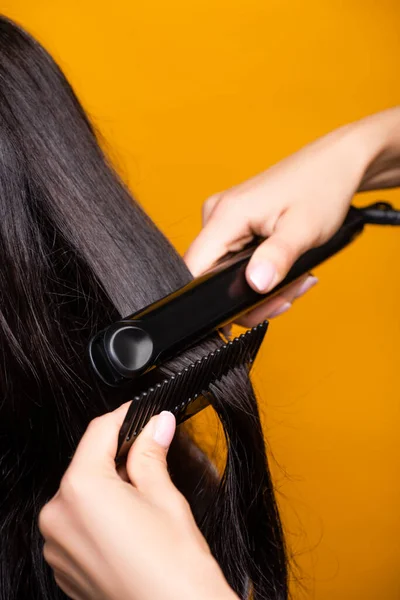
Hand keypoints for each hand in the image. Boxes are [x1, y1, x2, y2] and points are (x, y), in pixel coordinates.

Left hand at [39, 406, 236, 599]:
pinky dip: (99, 515)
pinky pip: (77, 524)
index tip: (142, 414)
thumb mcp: (164, 496)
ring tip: (143, 497)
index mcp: (81, 490)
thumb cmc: (174, 568)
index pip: (98, 432)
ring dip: (108, 486)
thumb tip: (156, 424)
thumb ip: (151, 452)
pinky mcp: (64, 566)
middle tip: (151, 452)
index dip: (125, 417)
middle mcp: (58, 516)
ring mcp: (57, 545)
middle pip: (88, 464)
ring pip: (82, 494)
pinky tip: (129, 524)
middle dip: (118, 454)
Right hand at [185, 108, 399, 325]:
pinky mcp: (235, 224)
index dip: (213, 300)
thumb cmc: (321, 186)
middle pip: (211, 278)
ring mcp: (224, 220)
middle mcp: (217, 216)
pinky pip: (235, 260)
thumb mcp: (304, 229)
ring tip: (294, 280)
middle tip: (287, 295)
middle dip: (252, 297)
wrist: (335, 164)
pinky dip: (261, 271)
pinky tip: (285, 268)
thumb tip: (255, 284)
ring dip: (261, 287)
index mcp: (226, 215)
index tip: (248, 310)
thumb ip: (277, 257)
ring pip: (226, 273)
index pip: (195, 270)